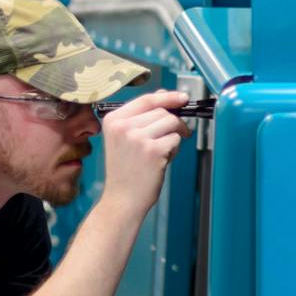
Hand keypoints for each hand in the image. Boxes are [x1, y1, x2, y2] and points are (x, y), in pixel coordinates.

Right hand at [95, 90, 189, 222]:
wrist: (122, 199)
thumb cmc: (126, 170)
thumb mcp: (124, 138)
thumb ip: (142, 117)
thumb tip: (166, 96)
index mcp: (113, 120)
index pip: (146, 99)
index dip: (167, 97)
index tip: (182, 98)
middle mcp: (123, 126)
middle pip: (162, 111)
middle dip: (174, 122)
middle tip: (176, 135)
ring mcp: (137, 138)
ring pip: (172, 123)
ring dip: (175, 136)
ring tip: (164, 151)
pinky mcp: (153, 150)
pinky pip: (175, 139)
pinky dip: (174, 150)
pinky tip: (163, 160)